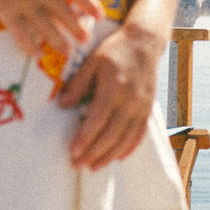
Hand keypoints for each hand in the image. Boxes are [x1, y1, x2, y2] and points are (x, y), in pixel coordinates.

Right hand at [0, 0, 102, 57]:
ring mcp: (22, 0)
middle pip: (65, 12)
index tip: (100, 17)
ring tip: (66, 52)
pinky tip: (37, 54)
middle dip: (77, 28)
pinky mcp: (5, 10)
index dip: (90, 4)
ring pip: (46, 26)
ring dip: (58, 41)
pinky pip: (21, 33)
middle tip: (86, 40)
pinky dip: (29, 45)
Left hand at [59, 22, 161, 169]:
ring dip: (109, 155)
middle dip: (94, 152)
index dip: (85, 139)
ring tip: (94, 167)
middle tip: (78, 165)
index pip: (97, 120)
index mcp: (113, 88)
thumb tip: (62, 105)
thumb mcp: (92, 61)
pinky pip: (139, 133)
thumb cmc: (115, 50)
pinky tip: (118, 157)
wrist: (145, 42)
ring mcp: (141, 106)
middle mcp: (130, 100)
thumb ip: (78, 84)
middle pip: (111, 134)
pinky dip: (129, 147)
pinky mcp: (148, 108)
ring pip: (126, 138)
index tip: (73, 152)